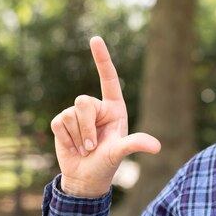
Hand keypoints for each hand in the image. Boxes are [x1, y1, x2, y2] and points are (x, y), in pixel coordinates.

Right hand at [50, 36, 160, 197]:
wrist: (86, 177)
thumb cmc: (107, 163)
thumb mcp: (121, 153)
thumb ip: (136, 145)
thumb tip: (157, 147)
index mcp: (114, 108)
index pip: (109, 78)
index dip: (102, 58)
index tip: (95, 39)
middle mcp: (96, 107)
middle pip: (83, 101)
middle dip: (87, 127)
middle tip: (93, 146)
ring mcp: (77, 114)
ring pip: (71, 114)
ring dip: (78, 137)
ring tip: (85, 149)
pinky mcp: (61, 122)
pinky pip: (59, 122)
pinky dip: (66, 138)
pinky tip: (72, 147)